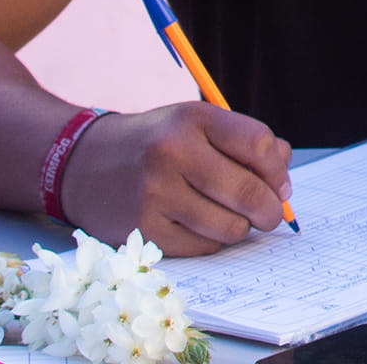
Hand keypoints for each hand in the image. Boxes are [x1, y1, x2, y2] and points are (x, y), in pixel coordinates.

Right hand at [58, 103, 293, 255]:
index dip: (279, 171)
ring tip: (233, 218)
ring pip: (229, 226)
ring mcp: (154, 194)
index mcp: (194, 119)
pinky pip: (202, 247)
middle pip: (248, 192)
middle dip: (271, 210)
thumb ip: (246, 143)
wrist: (81, 164)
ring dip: (241, 227)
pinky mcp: (141, 230)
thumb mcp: (198, 124)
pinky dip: (212, 241)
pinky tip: (201, 226)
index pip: (259, 146)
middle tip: (272, 215)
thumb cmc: (156, 143)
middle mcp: (172, 153)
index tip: (281, 185)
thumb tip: (284, 181)